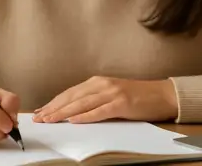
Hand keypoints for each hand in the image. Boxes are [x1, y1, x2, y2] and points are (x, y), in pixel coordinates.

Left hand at [33, 76, 177, 123]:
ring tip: (50, 119)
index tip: (39, 111)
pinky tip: (74, 121)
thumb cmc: (138, 97)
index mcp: (98, 81)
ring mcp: (112, 93)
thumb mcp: (112, 94)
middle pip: (72, 97)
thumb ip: (94, 100)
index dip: (53, 102)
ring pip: (82, 104)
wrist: (163, 95)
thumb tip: (72, 112)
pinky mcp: (122, 103)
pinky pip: (99, 111)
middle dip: (53, 108)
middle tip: (38, 117)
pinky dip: (85, 116)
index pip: (70, 93)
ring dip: (63, 113)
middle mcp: (102, 84)